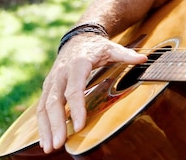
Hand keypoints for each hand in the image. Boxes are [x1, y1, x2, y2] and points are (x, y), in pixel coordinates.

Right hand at [36, 34, 146, 152]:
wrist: (78, 38)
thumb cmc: (97, 47)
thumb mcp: (112, 48)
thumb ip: (127, 55)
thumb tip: (144, 58)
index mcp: (78, 65)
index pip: (74, 90)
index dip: (77, 108)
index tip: (79, 126)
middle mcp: (61, 74)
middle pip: (54, 102)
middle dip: (56, 124)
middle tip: (59, 144)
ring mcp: (52, 81)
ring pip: (44, 107)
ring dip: (46, 128)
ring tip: (51, 147)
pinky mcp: (48, 88)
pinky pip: (41, 108)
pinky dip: (42, 125)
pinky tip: (46, 140)